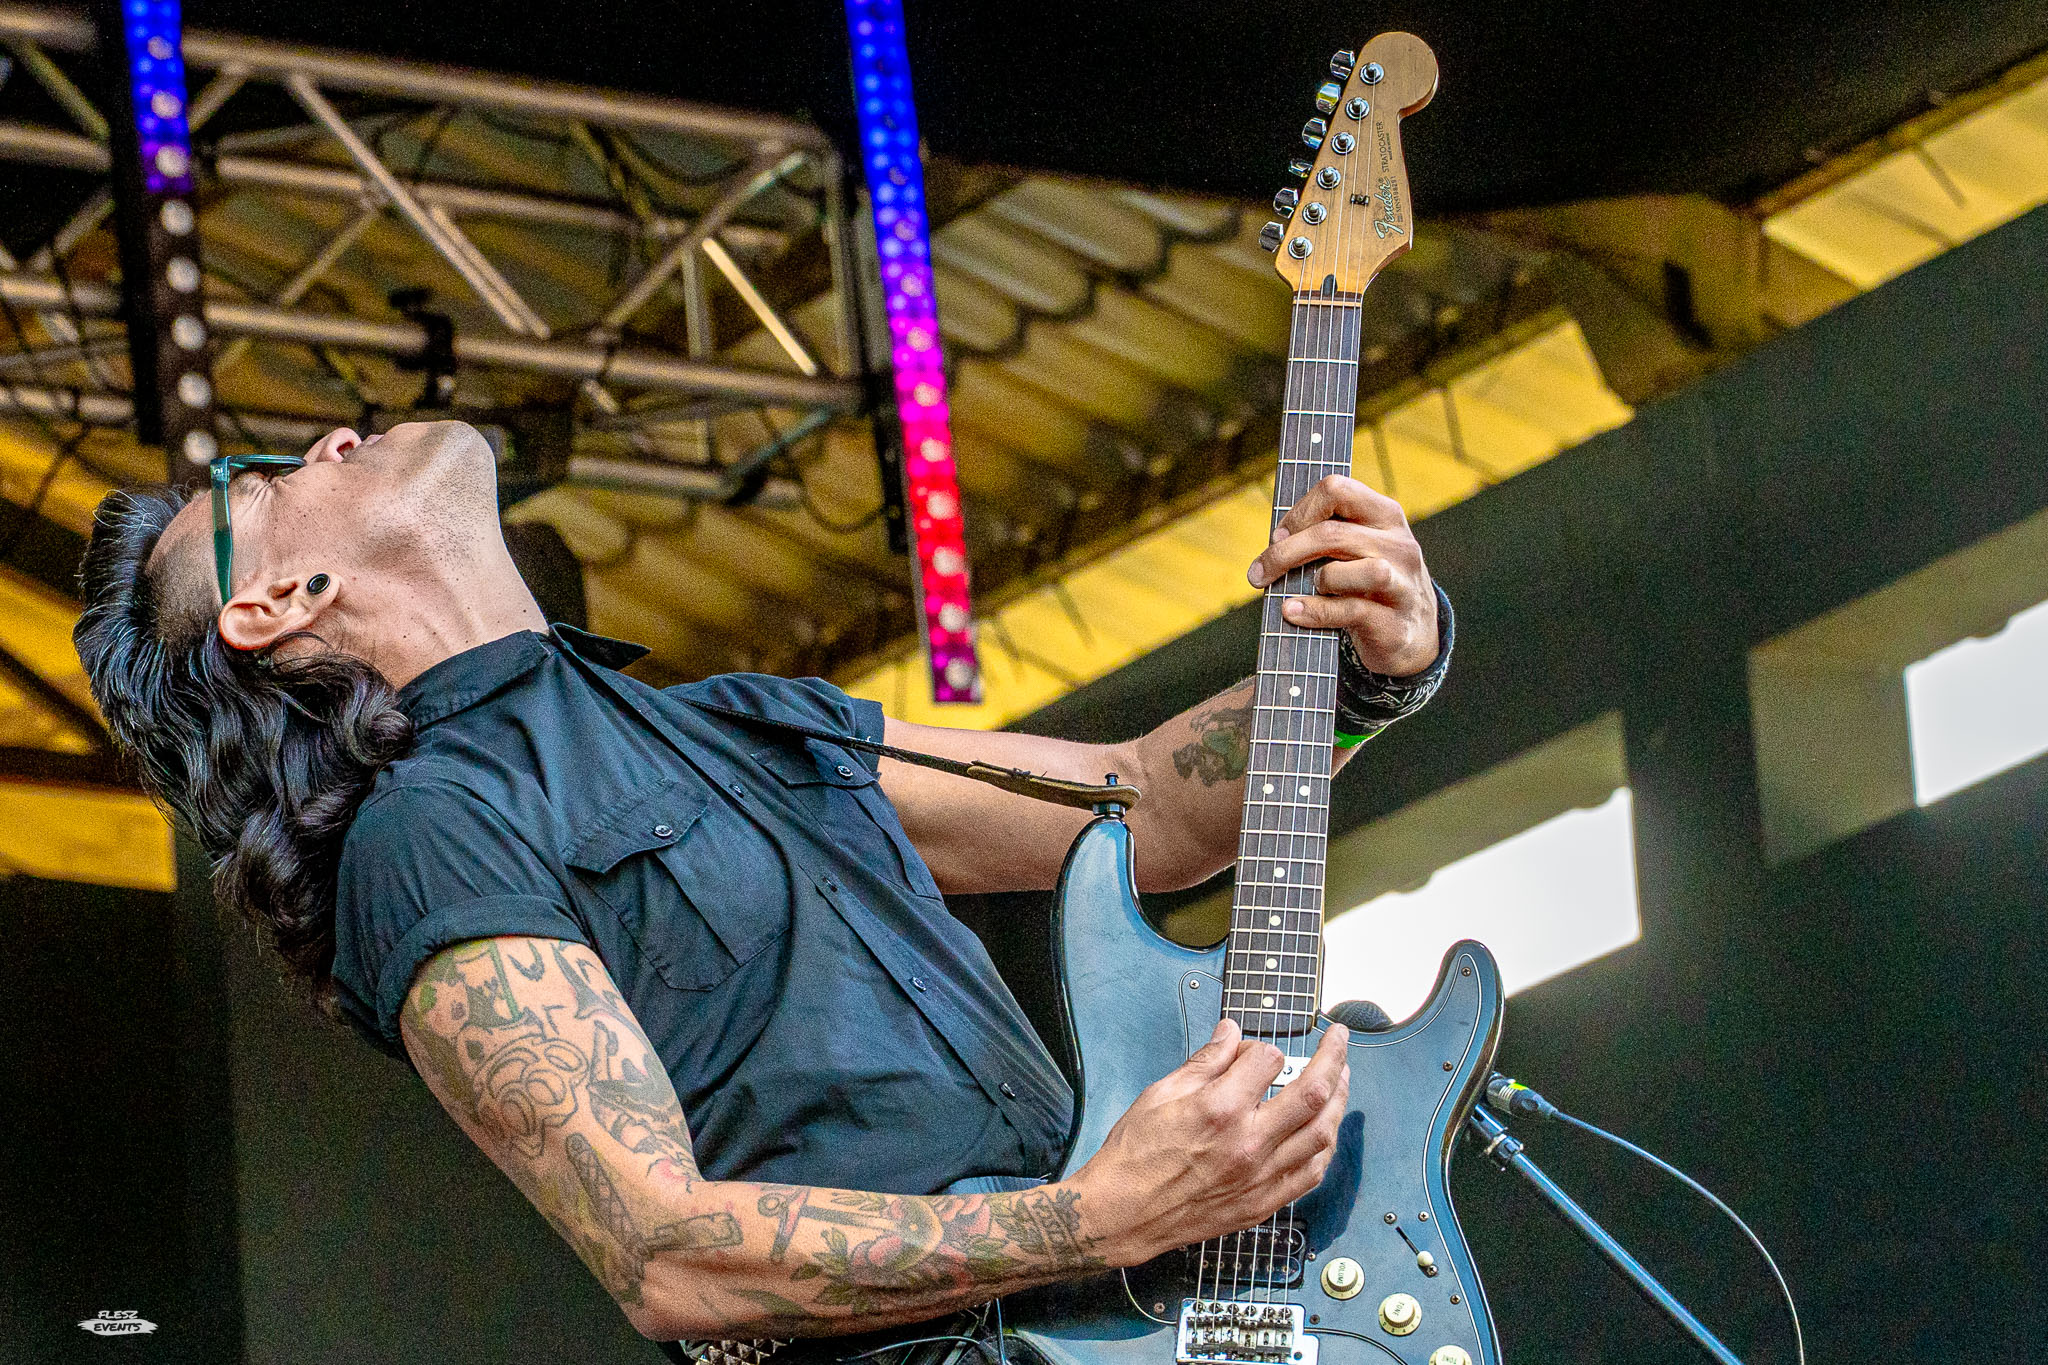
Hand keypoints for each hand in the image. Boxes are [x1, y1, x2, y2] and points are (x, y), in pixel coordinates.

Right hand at [1065, 1018, 1349, 1266]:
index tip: (1252, 1049)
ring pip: (1322, 1134)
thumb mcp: (1162, 1092)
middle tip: (1340, 1039)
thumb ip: (1206, 1061)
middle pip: (1313, 1092)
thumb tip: (1232, 1033)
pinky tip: (1324, 1131)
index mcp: (1221, 1108)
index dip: (1263, 1046)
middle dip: (1333, 1057)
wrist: (1123, 1213)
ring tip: (1341, 1078)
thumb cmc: (1136, 1154)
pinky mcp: (1263, 1203)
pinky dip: (1324, 1147)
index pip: (1268, 1060)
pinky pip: (1311, 1174)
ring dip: (1338, 1100)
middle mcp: (1249, 1142)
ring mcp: (1261, 1177)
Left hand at [1246, 474, 1438, 676]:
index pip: (1336, 490)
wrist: (1413, 634)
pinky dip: (1315, 611)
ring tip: (1300, 593)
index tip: (1277, 537)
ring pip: (1353, 569)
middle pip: (1332, 533)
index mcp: (1385, 515)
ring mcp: (1401, 583)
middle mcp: (1398, 544)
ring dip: (1316, 579)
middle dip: (1285, 553)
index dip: (1298, 512)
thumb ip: (1325, 536)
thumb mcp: (1356, 550)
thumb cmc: (1368, 585)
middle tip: (1259, 573)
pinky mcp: (1393, 621)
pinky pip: (1350, 610)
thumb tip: (1276, 540)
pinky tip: (1293, 612)